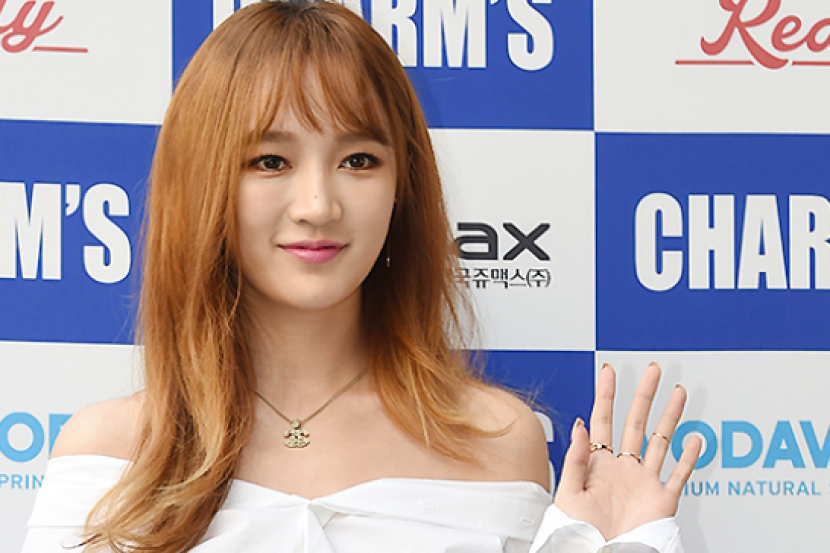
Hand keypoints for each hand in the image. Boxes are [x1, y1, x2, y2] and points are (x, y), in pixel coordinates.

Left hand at [554, 362, 701, 539]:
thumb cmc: (578, 533)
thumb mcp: (568, 493)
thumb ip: (574, 458)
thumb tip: (580, 424)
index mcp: (598, 464)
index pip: (603, 419)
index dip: (606, 394)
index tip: (610, 370)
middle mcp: (623, 468)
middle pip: (636, 422)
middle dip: (644, 394)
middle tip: (653, 370)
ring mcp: (644, 482)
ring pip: (661, 441)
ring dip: (670, 416)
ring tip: (678, 392)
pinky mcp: (662, 501)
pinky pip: (679, 475)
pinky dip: (690, 457)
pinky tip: (695, 439)